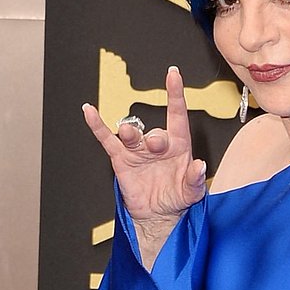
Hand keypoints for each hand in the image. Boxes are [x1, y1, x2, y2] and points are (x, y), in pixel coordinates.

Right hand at [83, 66, 206, 262]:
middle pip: (155, 132)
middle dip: (155, 138)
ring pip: (131, 134)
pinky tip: (89, 111)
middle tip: (156, 145)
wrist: (157, 215)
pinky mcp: (121, 159)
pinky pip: (107, 139)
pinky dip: (97, 125)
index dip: (175, 95)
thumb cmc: (177, 198)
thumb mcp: (192, 192)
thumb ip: (196, 180)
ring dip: (131, 134)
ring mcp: (138, 150)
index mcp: (179, 146)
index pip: (177, 115)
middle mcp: (158, 144)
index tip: (173, 74)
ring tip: (131, 138)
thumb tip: (200, 166)